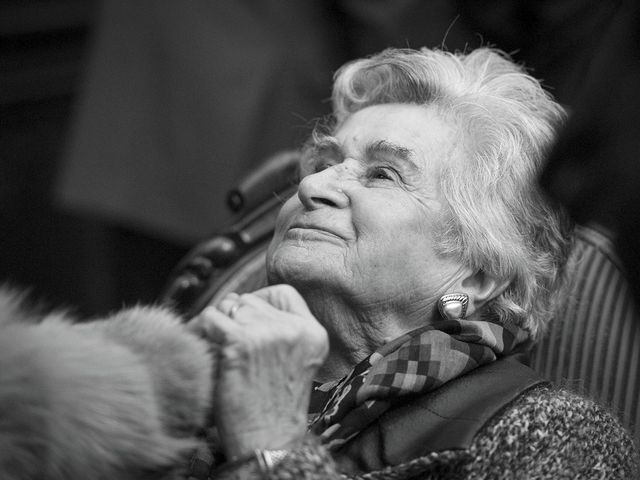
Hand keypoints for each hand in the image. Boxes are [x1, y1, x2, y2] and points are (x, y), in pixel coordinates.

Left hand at [187, 284, 328, 457]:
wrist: (266, 440)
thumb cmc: (273, 405)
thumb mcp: (297, 362)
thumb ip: (283, 331)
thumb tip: (243, 302)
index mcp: (313, 333)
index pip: (284, 293)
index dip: (261, 300)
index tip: (248, 318)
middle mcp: (294, 329)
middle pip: (252, 300)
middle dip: (235, 317)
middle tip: (226, 340)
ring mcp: (268, 334)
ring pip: (229, 306)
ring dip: (217, 324)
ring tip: (216, 348)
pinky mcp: (241, 342)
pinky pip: (211, 318)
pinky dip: (202, 331)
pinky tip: (206, 349)